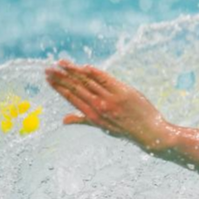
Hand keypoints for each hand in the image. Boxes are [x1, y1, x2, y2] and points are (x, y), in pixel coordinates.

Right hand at [45, 60, 173, 152]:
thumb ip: (83, 120)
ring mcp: (111, 99)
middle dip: (61, 78)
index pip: (71, 98)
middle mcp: (99, 107)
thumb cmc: (127, 130)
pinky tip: (83, 66)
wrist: (150, 134)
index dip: (59, 88)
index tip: (48, 79)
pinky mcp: (123, 93)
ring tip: (61, 63)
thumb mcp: (103, 127)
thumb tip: (64, 120)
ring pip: (88, 82)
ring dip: (73, 71)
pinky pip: (106, 79)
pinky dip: (94, 72)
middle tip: (47, 69)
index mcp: (93, 116)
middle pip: (76, 88)